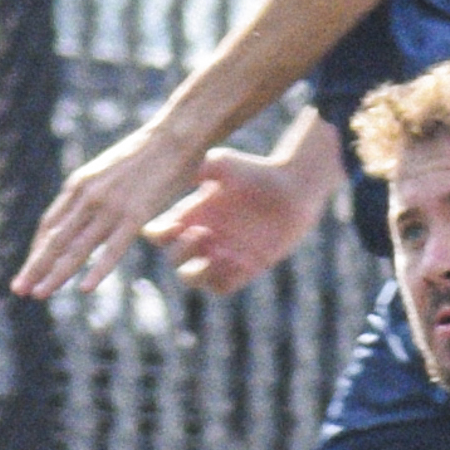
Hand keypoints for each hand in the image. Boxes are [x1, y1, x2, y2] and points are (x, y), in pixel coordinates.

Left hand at [12, 121, 203, 298]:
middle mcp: (88, 196)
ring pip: (77, 248)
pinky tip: (84, 289)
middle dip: (35, 267)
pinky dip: (98, 270)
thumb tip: (89, 209)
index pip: (50, 224)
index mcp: (79, 185)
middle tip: (19, 289)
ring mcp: (111, 207)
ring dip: (56, 274)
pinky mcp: (136, 215)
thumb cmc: (148, 152)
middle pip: (55, 239)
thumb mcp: (110, 170)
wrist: (175, 135)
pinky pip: (112, 249)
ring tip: (40, 294)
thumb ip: (96, 191)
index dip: (37, 249)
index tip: (29, 269)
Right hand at [143, 145, 327, 294]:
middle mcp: (202, 239)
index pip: (159, 234)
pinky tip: (239, 261)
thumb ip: (204, 167)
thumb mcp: (225, 163)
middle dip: (181, 250)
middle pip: (174, 259)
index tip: (174, 225)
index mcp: (191, 216)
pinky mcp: (243, 269)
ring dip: (197, 271)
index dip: (158, 234)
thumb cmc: (256, 172)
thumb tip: (192, 176)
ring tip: (218, 254)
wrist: (290, 189)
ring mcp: (221, 256)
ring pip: (192, 278)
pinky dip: (224, 278)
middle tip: (203, 233)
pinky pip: (222, 287)